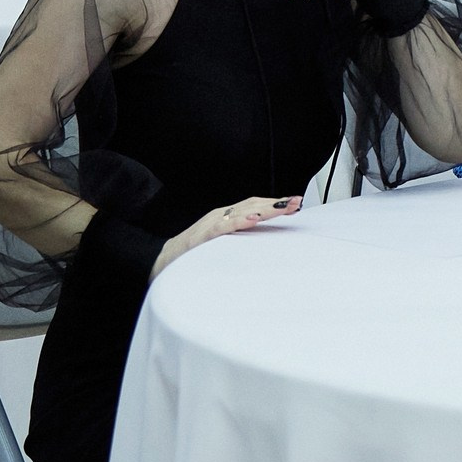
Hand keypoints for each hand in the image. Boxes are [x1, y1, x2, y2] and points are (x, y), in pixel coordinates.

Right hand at [150, 193, 300, 279]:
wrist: (164, 259)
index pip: (255, 205)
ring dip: (264, 208)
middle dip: (276, 204)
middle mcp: (221, 215)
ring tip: (283, 207)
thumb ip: (241, 236)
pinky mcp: (202, 235)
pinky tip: (253, 219)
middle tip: (297, 202)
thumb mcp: (223, 241)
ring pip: (241, 211)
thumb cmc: (195, 251)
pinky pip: (223, 226)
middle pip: (252, 205)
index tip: (297, 204)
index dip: (275, 204)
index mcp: (227, 216)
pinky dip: (239, 221)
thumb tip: (266, 238)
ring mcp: (211, 223)